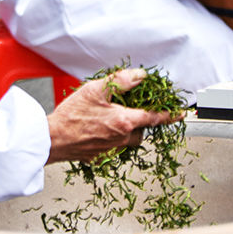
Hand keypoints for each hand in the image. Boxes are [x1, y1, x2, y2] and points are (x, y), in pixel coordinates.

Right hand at [45, 68, 179, 163]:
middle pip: (142, 130)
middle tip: (130, 110)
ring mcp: (111, 150)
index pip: (155, 117)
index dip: (170, 114)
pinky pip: (114, 148)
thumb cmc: (70, 116)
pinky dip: (112, 139)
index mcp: (125, 122)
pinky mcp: (100, 157)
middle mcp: (121, 139)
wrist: (51, 140)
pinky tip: (98, 131)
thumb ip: (121, 81)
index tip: (181, 113)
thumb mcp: (96, 89)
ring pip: (129, 141)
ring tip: (112, 120)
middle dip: (140, 121)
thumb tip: (140, 76)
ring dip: (127, 131)